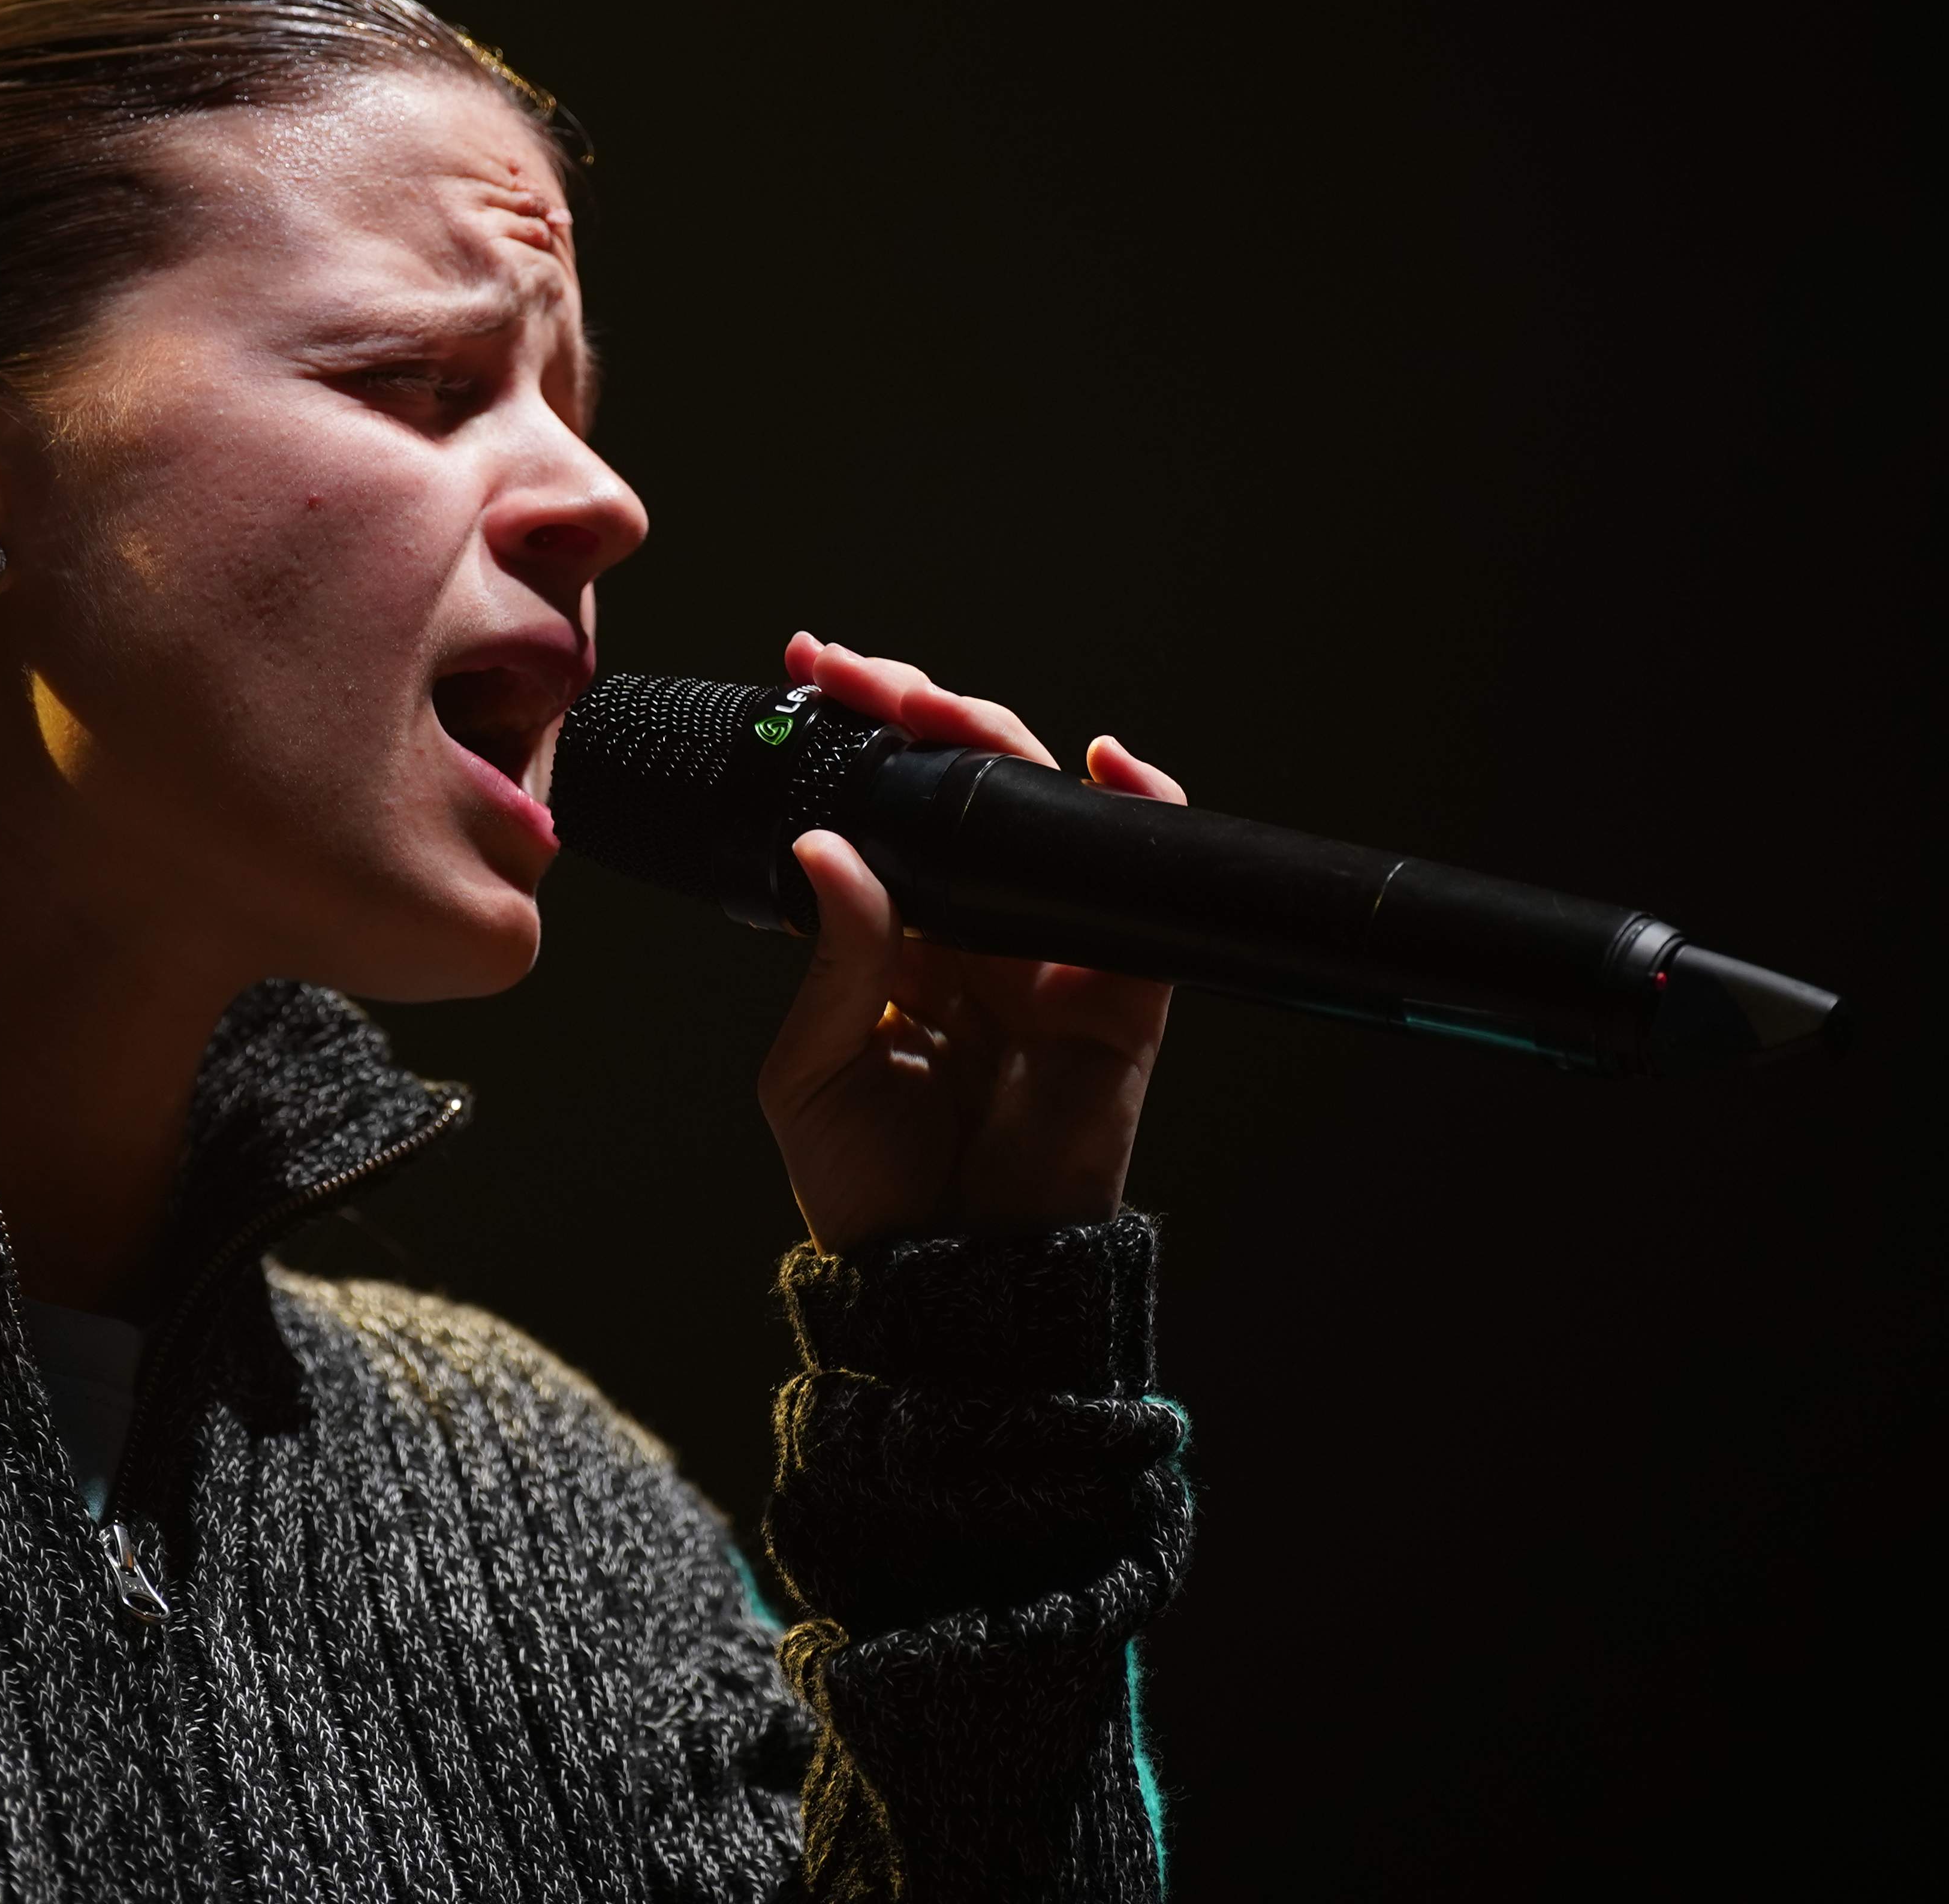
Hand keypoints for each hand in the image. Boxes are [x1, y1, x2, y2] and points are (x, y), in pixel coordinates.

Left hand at [755, 633, 1188, 1256]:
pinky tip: (1107, 763)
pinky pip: (1142, 894)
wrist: (944, 1281)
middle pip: (964, 792)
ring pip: (1043, 815)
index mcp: (904, 940)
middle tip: (854, 667)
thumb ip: (833, 958)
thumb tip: (828, 849)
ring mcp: (1052, 956)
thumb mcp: (814, 1066)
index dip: (856, 738)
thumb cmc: (869, 1184)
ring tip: (941, 701)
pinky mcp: (1118, 995)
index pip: (886, 810)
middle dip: (917, 714)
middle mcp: (980, 932)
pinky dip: (1140, 815)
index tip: (806, 671)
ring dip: (1001, 742)